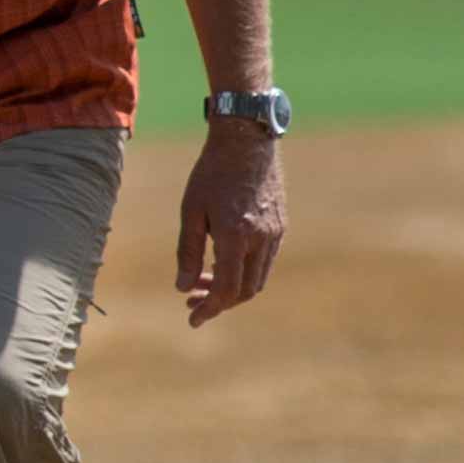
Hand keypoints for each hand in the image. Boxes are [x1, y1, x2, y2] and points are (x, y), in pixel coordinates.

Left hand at [179, 119, 287, 324]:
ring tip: (201, 284)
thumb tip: (182, 287)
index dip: (209, 308)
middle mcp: (262, 240)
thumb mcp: (190, 210)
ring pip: (258, 279)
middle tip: (191, 301)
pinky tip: (221, 264)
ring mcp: (276, 234)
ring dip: (231, 289)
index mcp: (236, 236)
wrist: (247, 143)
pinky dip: (244, 272)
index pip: (226, 289)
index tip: (192, 319)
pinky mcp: (281, 227)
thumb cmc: (211, 174)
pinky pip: (265, 262)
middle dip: (218, 302)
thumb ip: (187, 250)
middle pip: (245, 291)